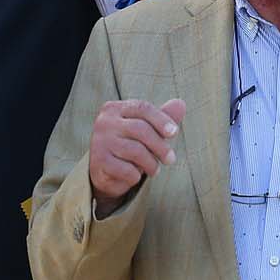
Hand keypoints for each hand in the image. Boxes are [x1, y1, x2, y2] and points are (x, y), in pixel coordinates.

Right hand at [88, 97, 187, 215]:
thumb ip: (162, 118)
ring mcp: (99, 141)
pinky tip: (136, 176)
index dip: (161, 119)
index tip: (174, 133)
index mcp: (115, 108)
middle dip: (160, 146)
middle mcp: (104, 122)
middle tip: (171, 160)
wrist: (104, 172)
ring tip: (155, 170)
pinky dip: (136, 175)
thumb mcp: (146, 130)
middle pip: (140, 129)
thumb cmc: (128, 145)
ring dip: (151, 164)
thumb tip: (181, 104)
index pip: (142, 108)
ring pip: (135, 151)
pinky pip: (126, 169)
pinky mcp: (99, 162)